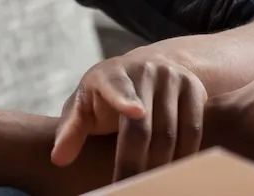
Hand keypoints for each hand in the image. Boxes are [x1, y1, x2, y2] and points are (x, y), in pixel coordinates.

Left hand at [51, 50, 207, 180]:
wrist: (143, 69)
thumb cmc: (104, 96)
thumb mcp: (83, 106)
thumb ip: (71, 130)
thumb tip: (59, 159)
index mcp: (110, 73)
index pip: (116, 86)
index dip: (124, 99)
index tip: (135, 111)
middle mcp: (144, 70)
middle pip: (144, 125)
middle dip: (136, 162)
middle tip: (129, 188)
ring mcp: (172, 77)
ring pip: (171, 131)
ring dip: (162, 164)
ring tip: (151, 186)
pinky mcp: (194, 88)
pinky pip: (193, 129)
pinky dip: (185, 155)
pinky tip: (174, 173)